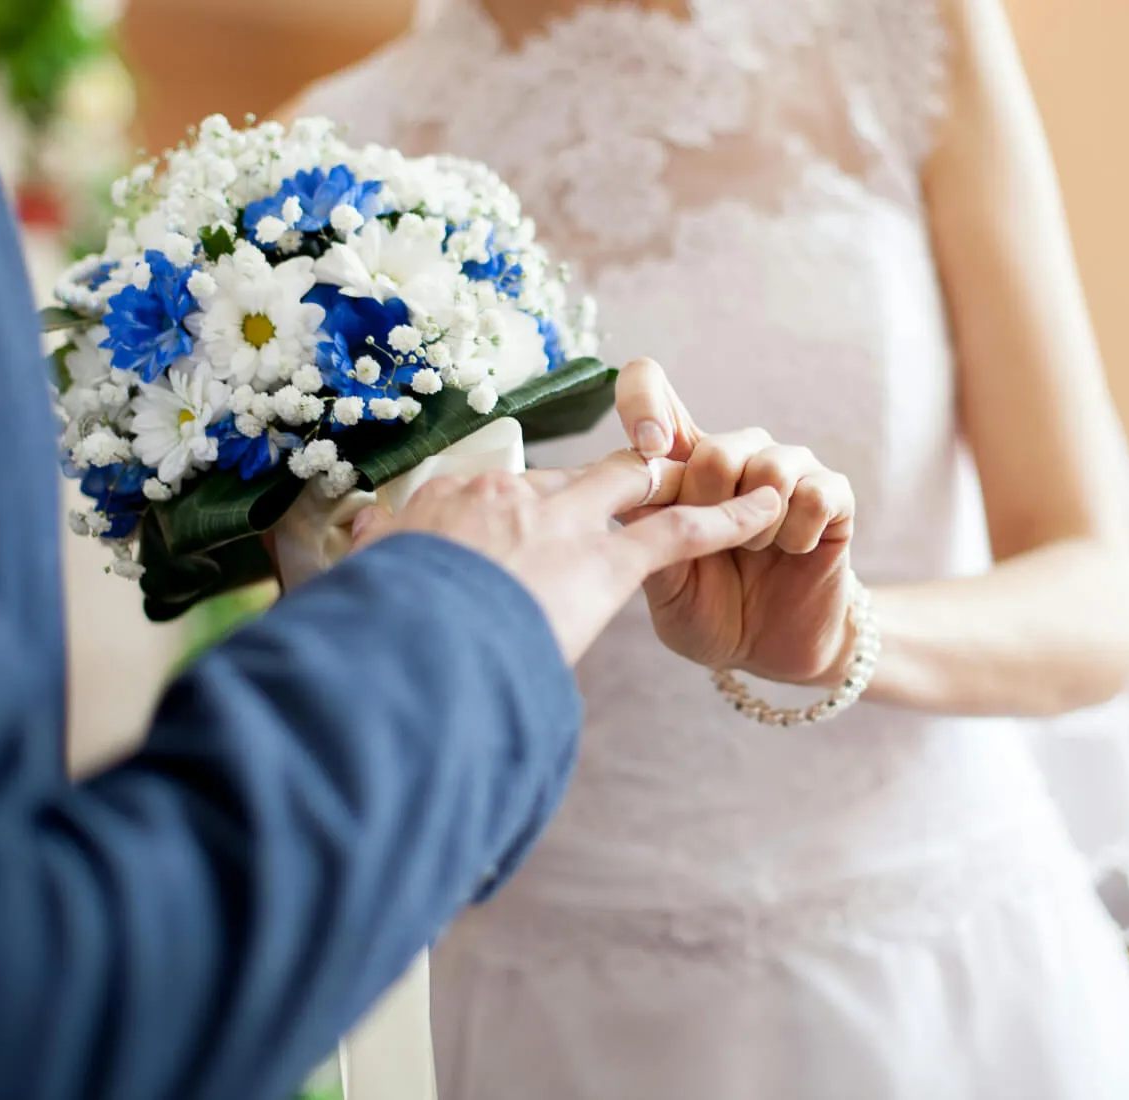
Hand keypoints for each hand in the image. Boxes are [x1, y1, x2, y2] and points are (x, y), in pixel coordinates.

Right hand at [347, 451, 782, 664]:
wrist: (404, 647)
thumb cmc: (375, 637)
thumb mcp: (360, 593)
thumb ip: (373, 568)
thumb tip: (358, 550)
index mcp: (443, 506)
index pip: (495, 499)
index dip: (516, 518)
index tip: (519, 537)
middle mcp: (506, 498)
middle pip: (571, 481)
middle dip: (602, 489)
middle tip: (630, 496)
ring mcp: (560, 523)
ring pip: (631, 485)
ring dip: (673, 486)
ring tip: (713, 483)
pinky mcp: (606, 561)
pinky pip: (681, 531)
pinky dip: (730, 517)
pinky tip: (771, 508)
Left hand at [613, 359, 857, 685]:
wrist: (772, 653)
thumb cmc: (710, 613)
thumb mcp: (664, 586)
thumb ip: (648, 537)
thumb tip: (627, 492)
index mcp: (681, 464)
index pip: (650, 387)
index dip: (642, 400)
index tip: (647, 446)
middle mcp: (735, 453)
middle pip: (715, 449)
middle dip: (710, 515)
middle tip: (715, 550)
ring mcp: (787, 469)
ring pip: (768, 467)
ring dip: (755, 529)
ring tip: (753, 552)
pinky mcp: (832, 493)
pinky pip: (812, 495)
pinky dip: (796, 536)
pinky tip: (792, 552)